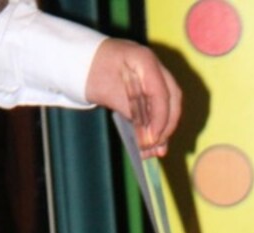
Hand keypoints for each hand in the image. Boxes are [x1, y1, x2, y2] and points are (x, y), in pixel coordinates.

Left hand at [85, 39, 181, 157]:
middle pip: (173, 99)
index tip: (153, 139)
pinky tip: (152, 144)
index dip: (160, 119)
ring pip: (170, 105)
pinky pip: (160, 108)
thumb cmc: (90, 71)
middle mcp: (154, 66)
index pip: (162, 93)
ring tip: (155, 151)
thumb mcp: (108, 92)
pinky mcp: (149, 87)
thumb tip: (148, 138)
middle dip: (167, 125)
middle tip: (156, 146)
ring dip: (164, 128)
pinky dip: (157, 126)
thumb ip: (130, 112)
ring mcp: (154, 76)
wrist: (80, 60)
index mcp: (144, 60)